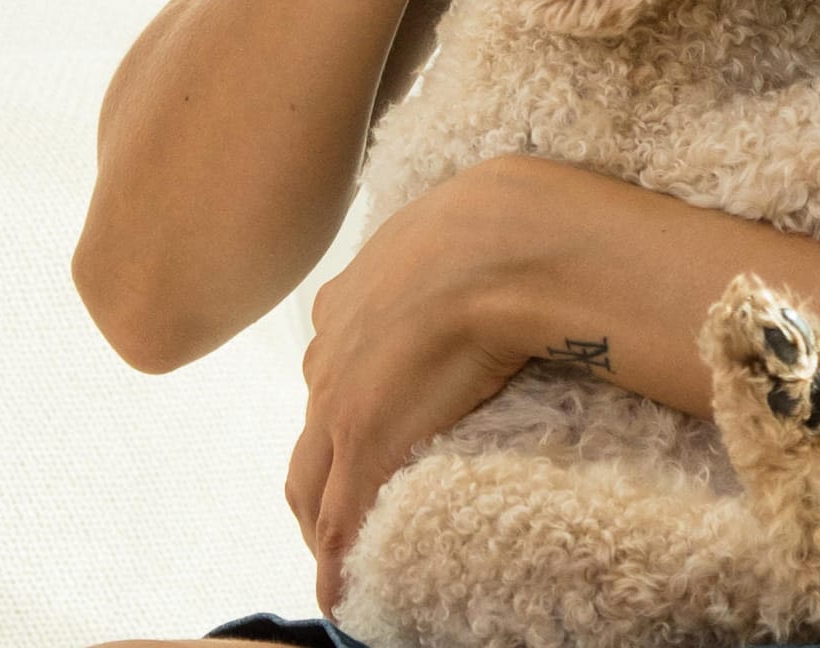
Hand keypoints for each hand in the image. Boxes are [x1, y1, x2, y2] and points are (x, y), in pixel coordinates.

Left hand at [286, 160, 542, 614]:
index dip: (344, 415)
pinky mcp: (366, 446)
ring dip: (326, 524)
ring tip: (347, 559)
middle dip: (322, 479)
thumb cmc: (508, 222)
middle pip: (309, 434)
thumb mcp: (467, 223)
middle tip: (344, 518)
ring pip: (313, 483)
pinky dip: (339, 563)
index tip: (364, 440)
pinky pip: (342, 522)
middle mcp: (331, 351)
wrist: (509, 242)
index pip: (333, 373)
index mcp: (352, 298)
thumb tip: (505, 233)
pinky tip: (344, 596)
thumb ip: (460, 244)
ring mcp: (342, 401)